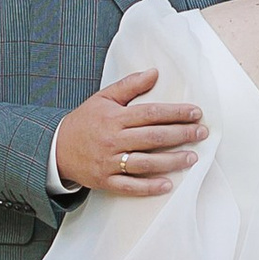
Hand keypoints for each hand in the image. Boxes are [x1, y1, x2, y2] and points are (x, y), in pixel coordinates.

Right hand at [53, 67, 205, 196]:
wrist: (56, 148)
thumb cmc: (84, 121)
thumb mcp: (103, 98)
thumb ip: (130, 85)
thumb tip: (155, 72)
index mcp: (114, 117)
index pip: (150, 113)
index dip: (175, 113)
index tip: (196, 113)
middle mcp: (113, 139)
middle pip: (153, 137)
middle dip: (181, 135)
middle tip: (202, 133)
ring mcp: (109, 162)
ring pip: (145, 163)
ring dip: (171, 161)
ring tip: (192, 157)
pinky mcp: (105, 180)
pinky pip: (129, 186)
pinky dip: (149, 186)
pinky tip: (168, 184)